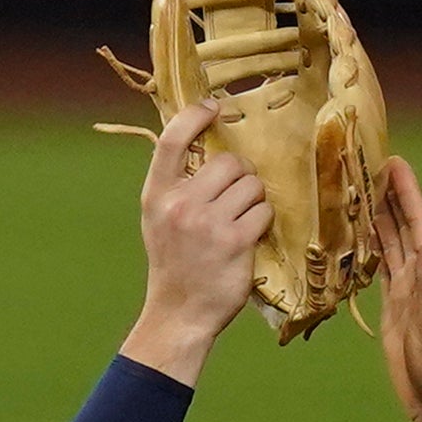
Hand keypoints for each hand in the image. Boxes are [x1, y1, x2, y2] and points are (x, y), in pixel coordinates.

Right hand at [125, 104, 271, 381]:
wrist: (179, 313)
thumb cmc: (174, 263)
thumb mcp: (159, 217)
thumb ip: (175, 183)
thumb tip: (201, 140)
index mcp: (157, 193)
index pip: (172, 139)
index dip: (195, 115)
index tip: (214, 108)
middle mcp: (181, 203)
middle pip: (228, 162)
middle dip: (240, 175)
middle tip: (236, 196)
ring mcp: (208, 222)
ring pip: (252, 185)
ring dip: (254, 199)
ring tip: (241, 219)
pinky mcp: (235, 242)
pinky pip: (263, 212)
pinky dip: (262, 221)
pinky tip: (250, 236)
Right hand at [374, 158, 421, 421]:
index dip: (410, 192)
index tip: (395, 162)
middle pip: (407, 224)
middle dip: (394, 194)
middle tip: (373, 162)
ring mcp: (411, 290)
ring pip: (395, 243)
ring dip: (383, 215)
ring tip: (365, 187)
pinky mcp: (398, 307)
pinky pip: (384, 267)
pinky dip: (375, 246)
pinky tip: (364, 234)